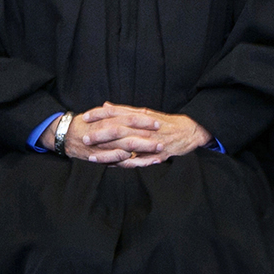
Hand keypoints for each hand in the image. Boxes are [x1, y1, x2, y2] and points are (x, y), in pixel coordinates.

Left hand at [65, 104, 209, 166]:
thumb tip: (105, 105)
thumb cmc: (164, 122)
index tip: (85, 117)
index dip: (100, 115)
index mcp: (140, 115)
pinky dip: (125, 164)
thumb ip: (124, 111)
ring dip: (108, 152)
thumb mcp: (144, 113)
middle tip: (83, 138)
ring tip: (92, 157)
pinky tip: (112, 167)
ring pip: (126, 146)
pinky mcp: (156, 153)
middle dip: (100, 134)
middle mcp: (144, 126)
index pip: (117, 113)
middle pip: (119, 129)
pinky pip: (138, 160)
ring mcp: (150, 140)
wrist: (189, 130)